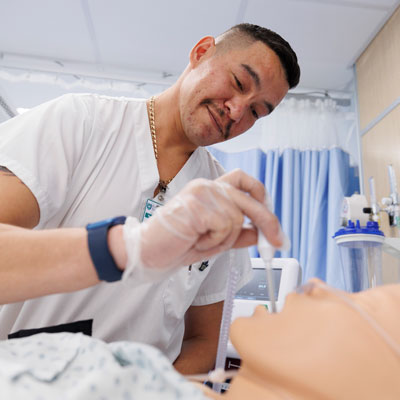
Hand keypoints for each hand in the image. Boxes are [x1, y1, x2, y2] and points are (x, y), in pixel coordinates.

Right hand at [123, 169, 283, 273]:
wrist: (147, 252)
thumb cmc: (176, 244)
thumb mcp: (214, 239)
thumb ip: (238, 233)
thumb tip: (262, 233)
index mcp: (209, 190)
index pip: (241, 178)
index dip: (260, 192)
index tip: (269, 213)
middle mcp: (206, 186)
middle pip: (248, 198)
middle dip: (268, 221)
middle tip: (279, 242)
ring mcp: (201, 194)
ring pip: (237, 218)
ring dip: (225, 239)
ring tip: (202, 242)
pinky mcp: (196, 206)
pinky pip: (224, 227)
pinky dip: (214, 242)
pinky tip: (196, 241)